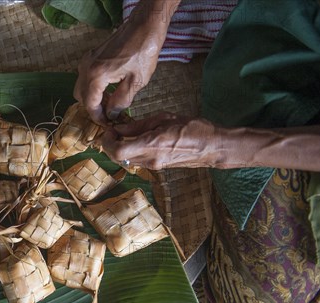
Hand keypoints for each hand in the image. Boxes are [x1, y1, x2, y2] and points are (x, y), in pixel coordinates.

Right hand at [74, 0, 178, 123]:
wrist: (144, 25)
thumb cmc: (143, 51)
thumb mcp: (136, 82)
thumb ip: (121, 101)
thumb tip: (112, 114)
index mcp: (96, 76)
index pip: (89, 104)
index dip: (98, 117)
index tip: (107, 124)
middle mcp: (86, 67)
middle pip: (81, 96)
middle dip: (93, 108)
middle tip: (108, 115)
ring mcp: (87, 60)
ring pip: (81, 86)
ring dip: (93, 97)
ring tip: (110, 103)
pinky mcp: (92, 55)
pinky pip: (86, 76)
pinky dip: (93, 87)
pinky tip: (110, 89)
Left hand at [100, 113, 217, 169]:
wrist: (212, 147)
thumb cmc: (192, 128)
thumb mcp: (164, 118)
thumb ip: (138, 125)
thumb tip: (119, 128)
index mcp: (151, 145)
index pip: (117, 150)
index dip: (107, 141)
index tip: (109, 130)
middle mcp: (150, 159)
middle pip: (117, 158)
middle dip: (109, 144)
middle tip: (112, 131)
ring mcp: (153, 166)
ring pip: (125, 160)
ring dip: (118, 148)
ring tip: (122, 133)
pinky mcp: (157, 167)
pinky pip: (136, 161)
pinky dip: (129, 151)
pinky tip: (134, 140)